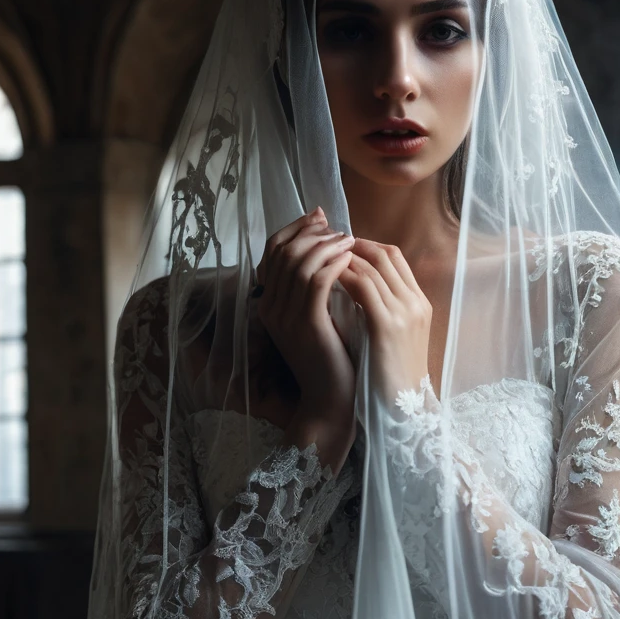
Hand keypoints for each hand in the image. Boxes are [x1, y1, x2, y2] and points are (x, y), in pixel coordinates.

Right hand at [254, 207, 356, 434]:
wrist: (331, 401)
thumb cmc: (331, 357)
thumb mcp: (317, 316)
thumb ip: (314, 286)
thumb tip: (328, 246)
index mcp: (269, 303)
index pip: (272, 250)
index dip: (296, 228)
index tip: (321, 217)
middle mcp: (271, 308)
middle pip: (283, 251)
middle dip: (312, 232)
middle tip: (338, 228)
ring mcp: (286, 317)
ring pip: (299, 263)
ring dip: (326, 245)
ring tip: (349, 240)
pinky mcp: (307, 326)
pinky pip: (316, 283)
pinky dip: (333, 264)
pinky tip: (351, 259)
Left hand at [336, 238, 431, 403]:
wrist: (400, 409)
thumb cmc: (390, 376)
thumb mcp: (394, 337)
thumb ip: (383, 310)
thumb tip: (356, 290)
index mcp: (419, 303)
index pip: (394, 257)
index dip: (366, 246)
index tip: (340, 247)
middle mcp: (415, 302)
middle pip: (384, 254)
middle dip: (352, 245)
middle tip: (324, 246)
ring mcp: (404, 311)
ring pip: (372, 266)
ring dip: (343, 257)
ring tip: (319, 258)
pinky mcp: (387, 324)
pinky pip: (362, 286)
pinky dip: (342, 275)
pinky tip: (323, 278)